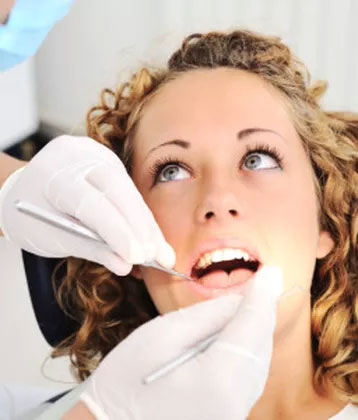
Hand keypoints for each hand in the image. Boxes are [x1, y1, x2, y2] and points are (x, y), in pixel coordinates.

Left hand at [0, 135, 174, 274]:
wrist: (24, 188)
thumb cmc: (31, 215)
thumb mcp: (52, 237)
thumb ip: (90, 248)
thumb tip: (125, 265)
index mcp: (53, 176)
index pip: (91, 203)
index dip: (116, 230)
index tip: (136, 257)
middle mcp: (77, 158)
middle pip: (118, 192)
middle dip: (140, 227)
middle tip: (159, 257)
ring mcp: (95, 155)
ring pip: (129, 192)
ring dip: (147, 225)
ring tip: (163, 253)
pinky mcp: (109, 161)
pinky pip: (130, 190)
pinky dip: (141, 217)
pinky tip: (154, 237)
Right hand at [79, 266, 282, 419]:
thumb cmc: (125, 383)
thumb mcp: (161, 336)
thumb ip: (205, 316)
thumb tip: (236, 301)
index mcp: (218, 380)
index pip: (251, 328)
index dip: (262, 296)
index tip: (271, 273)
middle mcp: (235, 404)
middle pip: (260, 346)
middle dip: (262, 311)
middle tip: (264, 283)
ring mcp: (233, 415)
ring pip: (257, 362)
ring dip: (256, 330)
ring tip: (251, 303)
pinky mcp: (228, 417)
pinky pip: (248, 378)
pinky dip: (247, 351)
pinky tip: (238, 333)